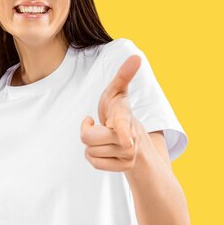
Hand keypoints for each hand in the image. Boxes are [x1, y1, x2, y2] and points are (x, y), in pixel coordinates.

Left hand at [80, 55, 141, 171]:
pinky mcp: (124, 168)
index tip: (126, 140)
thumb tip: (136, 57)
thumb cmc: (118, 109)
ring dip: (91, 144)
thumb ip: (124, 75)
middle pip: (88, 138)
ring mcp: (128, 155)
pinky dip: (93, 156)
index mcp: (125, 119)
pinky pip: (94, 163)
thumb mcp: (118, 91)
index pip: (124, 127)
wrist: (133, 137)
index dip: (122, 132)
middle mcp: (130, 139)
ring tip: (103, 137)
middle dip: (87, 131)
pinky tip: (102, 149)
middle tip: (98, 125)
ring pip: (89, 151)